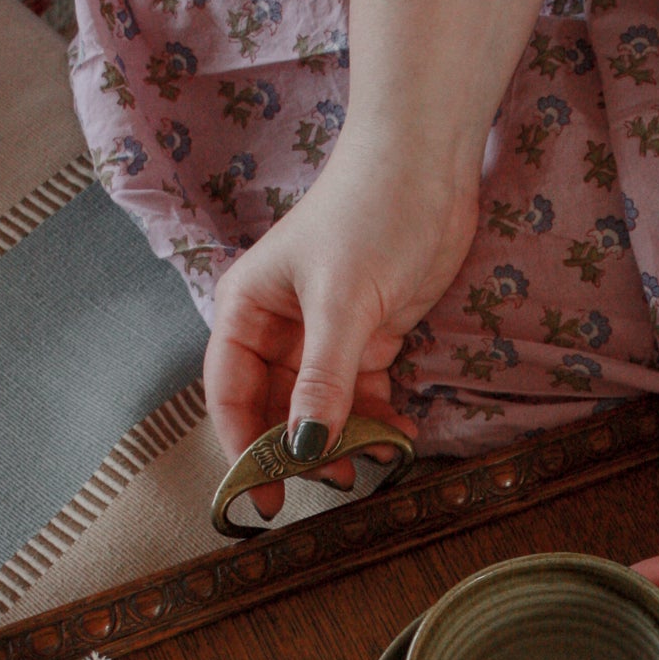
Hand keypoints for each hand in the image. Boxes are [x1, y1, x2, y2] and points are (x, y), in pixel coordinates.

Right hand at [202, 130, 479, 516]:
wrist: (428, 163)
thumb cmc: (369, 213)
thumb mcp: (341, 304)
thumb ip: (321, 381)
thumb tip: (302, 448)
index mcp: (246, 311)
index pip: (230, 394)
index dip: (242, 448)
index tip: (263, 496)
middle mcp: (277, 327)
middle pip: (275, 408)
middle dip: (299, 450)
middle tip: (330, 486)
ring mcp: (323, 333)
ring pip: (320, 406)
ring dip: (343, 440)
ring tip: (371, 466)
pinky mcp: (367, 334)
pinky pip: (361, 392)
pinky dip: (376, 418)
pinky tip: (398, 436)